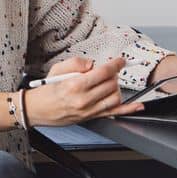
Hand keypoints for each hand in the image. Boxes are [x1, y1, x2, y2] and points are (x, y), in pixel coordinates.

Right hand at [27, 57, 143, 124]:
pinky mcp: (92, 117)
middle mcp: (84, 99)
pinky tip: (138, 106)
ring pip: (116, 96)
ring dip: (116, 87)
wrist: (38, 109)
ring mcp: (89, 110)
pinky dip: (129, 109)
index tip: (120, 61)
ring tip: (107, 83)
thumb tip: (92, 63)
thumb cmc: (47, 90)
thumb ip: (76, 62)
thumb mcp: (57, 69)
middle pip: (111, 83)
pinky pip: (115, 113)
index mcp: (75, 85)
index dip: (115, 64)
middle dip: (113, 74)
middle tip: (107, 71)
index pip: (103, 72)